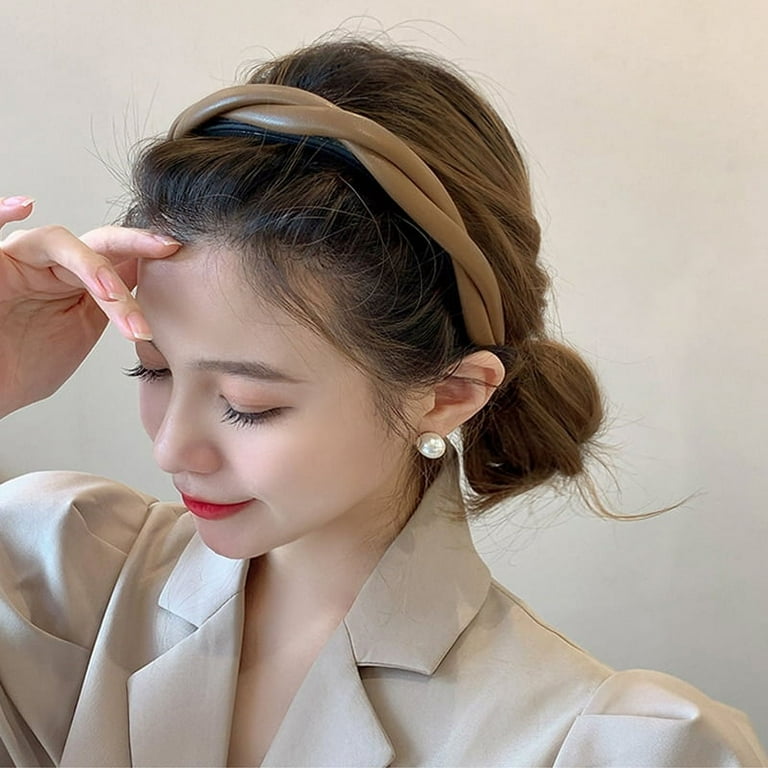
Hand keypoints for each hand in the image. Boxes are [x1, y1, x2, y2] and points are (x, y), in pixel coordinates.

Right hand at [0, 196, 180, 417]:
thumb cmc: (22, 368)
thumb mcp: (78, 335)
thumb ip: (110, 311)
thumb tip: (157, 298)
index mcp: (77, 283)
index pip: (117, 259)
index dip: (148, 253)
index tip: (181, 253)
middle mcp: (50, 265)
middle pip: (97, 246)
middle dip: (134, 248)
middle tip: (166, 250)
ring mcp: (20, 261)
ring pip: (61, 244)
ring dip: (93, 266)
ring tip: (112, 296)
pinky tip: (22, 206)